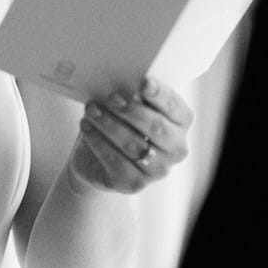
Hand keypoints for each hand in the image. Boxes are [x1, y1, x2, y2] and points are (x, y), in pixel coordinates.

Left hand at [71, 78, 192, 193]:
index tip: (143, 82)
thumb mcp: (128, 104)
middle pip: (157, 127)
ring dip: (109, 124)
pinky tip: (87, 127)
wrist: (96, 157)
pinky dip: (99, 142)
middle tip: (110, 98)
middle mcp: (176, 148)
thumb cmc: (119, 121)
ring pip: (134, 145)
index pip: (175, 107)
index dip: (160, 95)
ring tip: (91, 110)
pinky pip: (116, 162)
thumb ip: (133, 94)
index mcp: (181, 122)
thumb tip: (123, 83)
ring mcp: (158, 170)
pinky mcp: (135, 184)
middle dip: (131, 111)